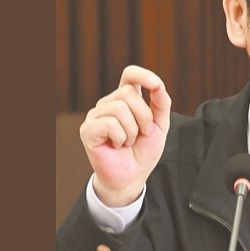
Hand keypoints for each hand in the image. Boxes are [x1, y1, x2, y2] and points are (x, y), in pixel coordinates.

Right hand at [79, 66, 171, 206]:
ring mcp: (96, 116)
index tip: (155, 84)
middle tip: (142, 134)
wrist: (133, 176)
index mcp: (125, 99)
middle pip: (128, 93)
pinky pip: (110, 123)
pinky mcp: (88, 130)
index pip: (129, 75)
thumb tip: (158, 84)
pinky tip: (118, 145)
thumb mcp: (160, 126)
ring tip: (129, 141)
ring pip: (120, 108)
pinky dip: (121, 137)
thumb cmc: (143, 150)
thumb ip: (161, 104)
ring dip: (132, 130)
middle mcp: (108, 103)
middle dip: (144, 116)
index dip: (142, 75)